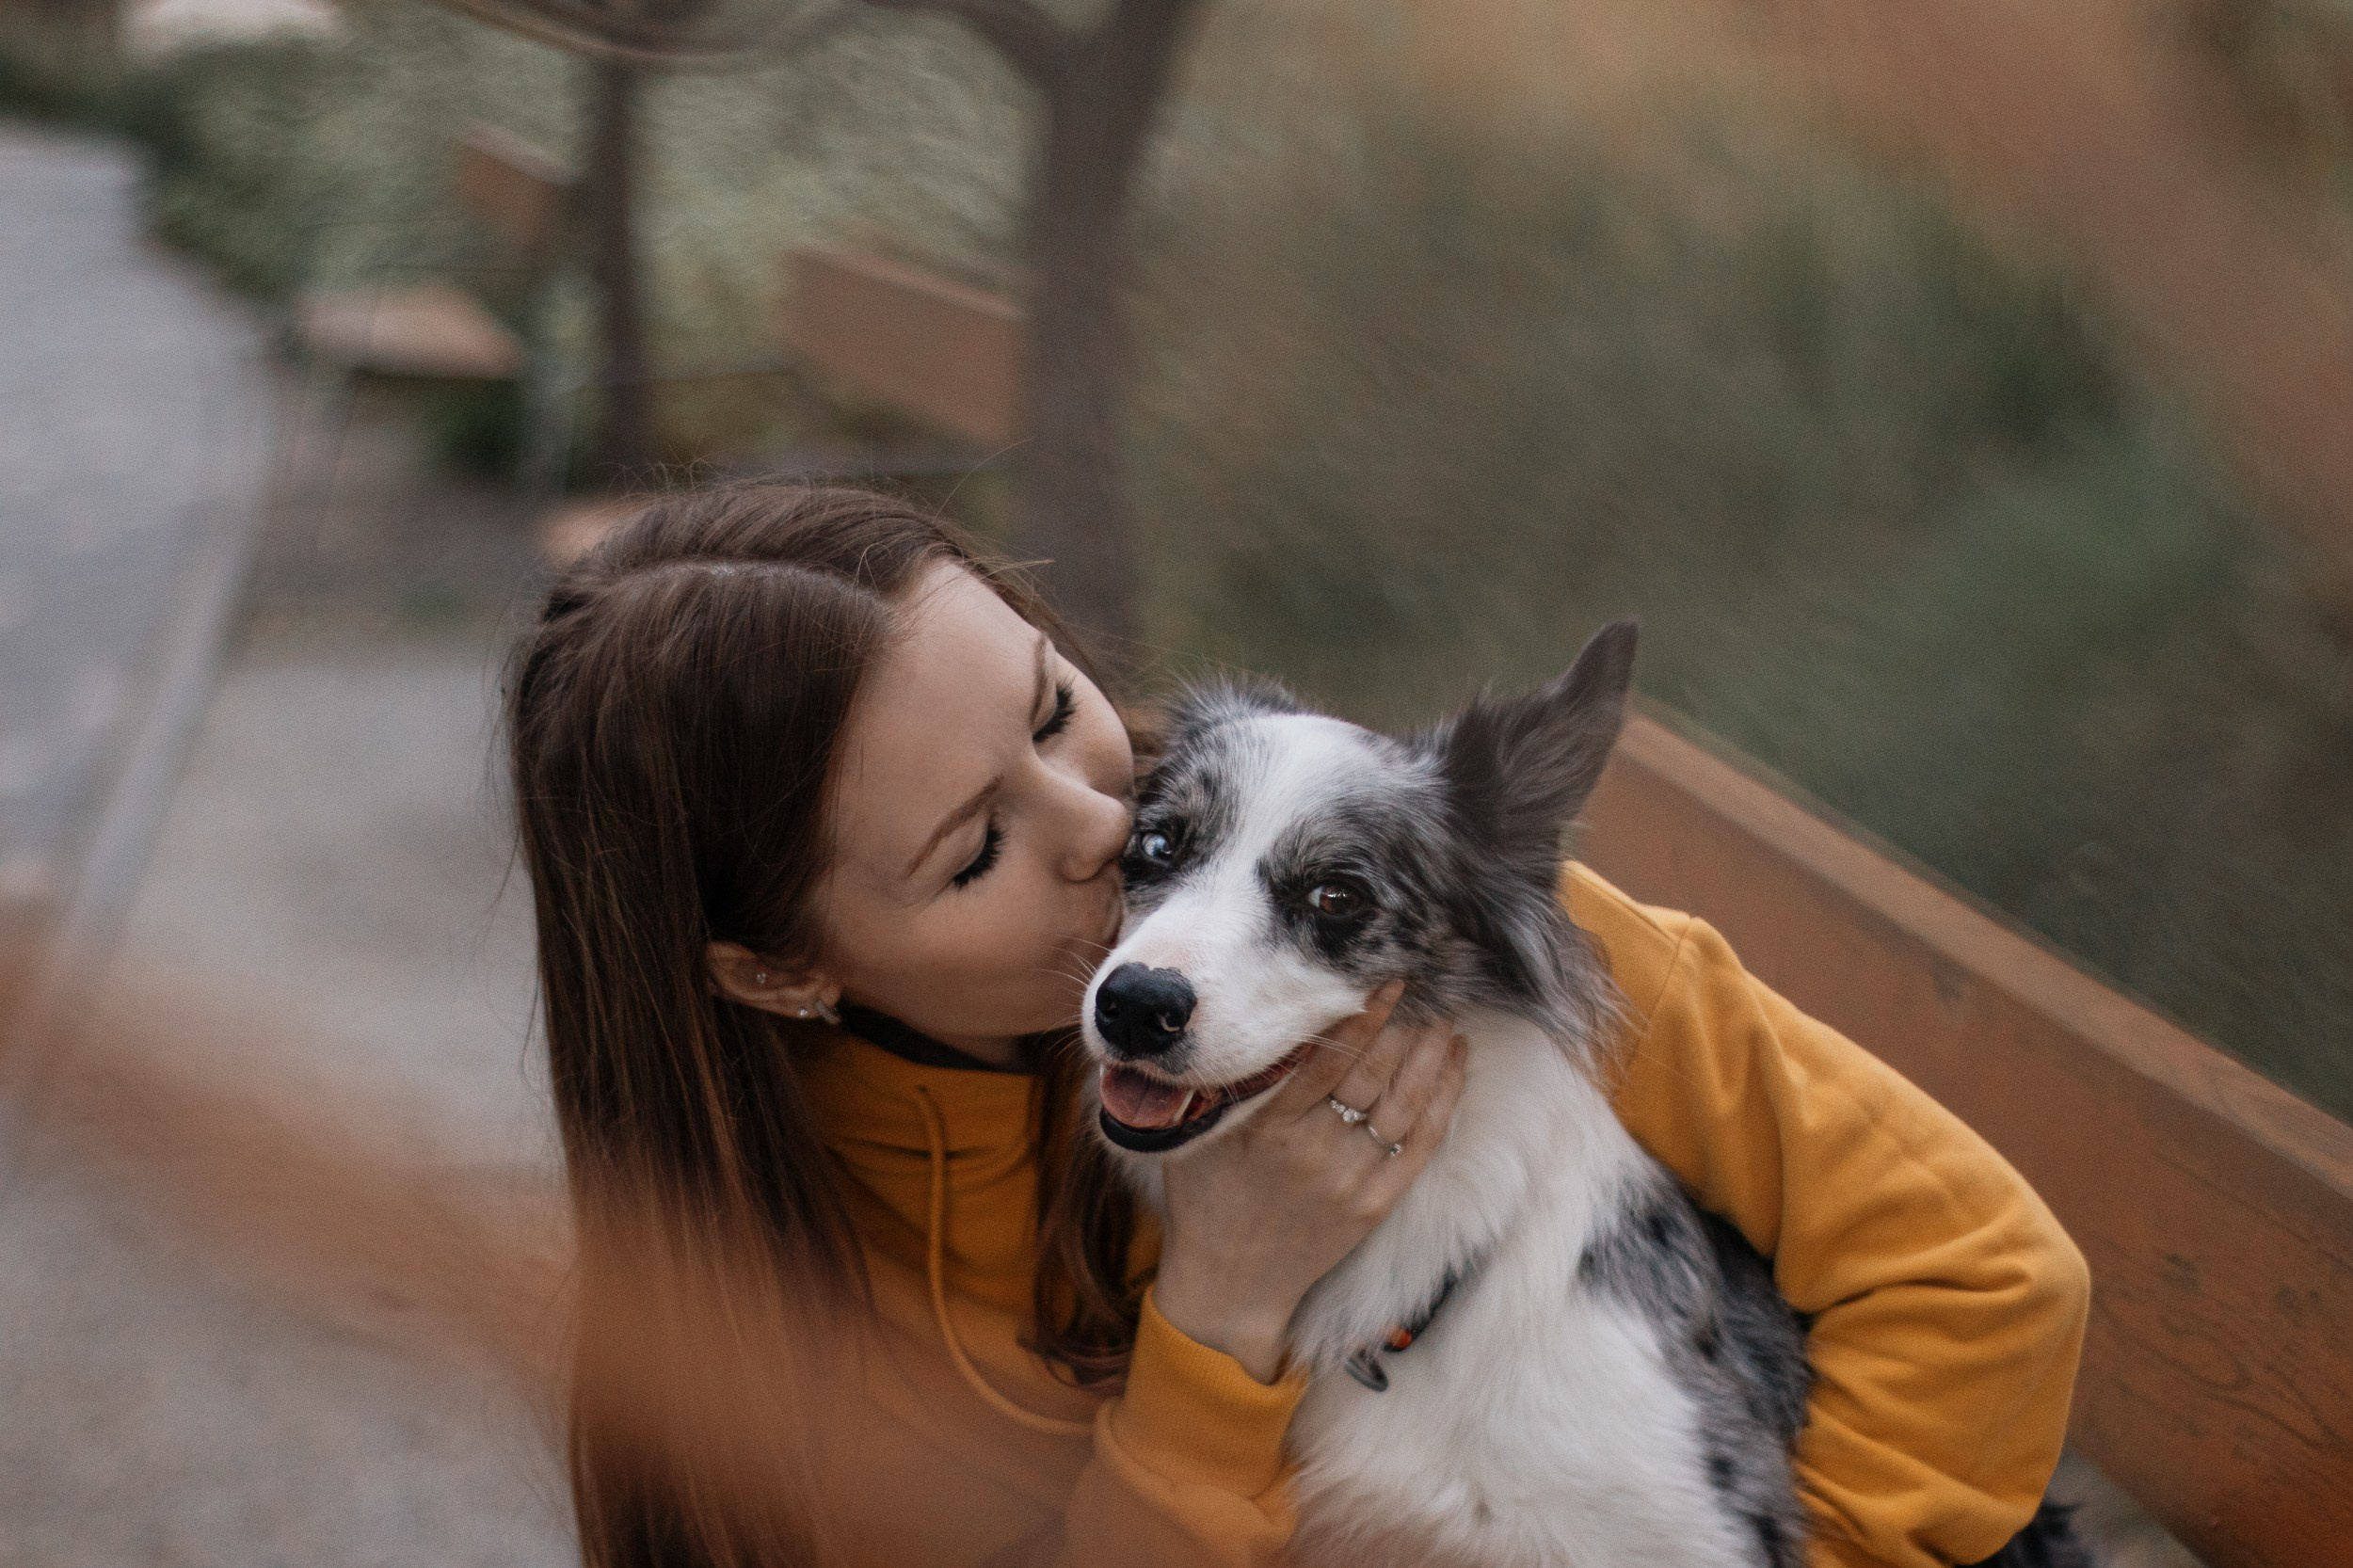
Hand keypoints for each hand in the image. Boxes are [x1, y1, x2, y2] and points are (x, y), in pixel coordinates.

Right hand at [1149, 983, 1468, 1382]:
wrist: (1229, 1285)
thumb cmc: (1205, 1199)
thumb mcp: (1196, 1135)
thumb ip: (1219, 1083)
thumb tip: (1232, 1017)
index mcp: (1267, 1129)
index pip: (1324, 1059)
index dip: (1358, 1016)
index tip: (1381, 979)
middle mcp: (1312, 1152)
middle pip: (1372, 1074)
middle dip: (1402, 1024)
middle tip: (1423, 983)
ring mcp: (1348, 1180)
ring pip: (1405, 1102)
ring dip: (1430, 1052)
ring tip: (1443, 1013)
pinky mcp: (1375, 1204)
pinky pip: (1421, 1143)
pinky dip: (1444, 1097)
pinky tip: (1455, 1061)